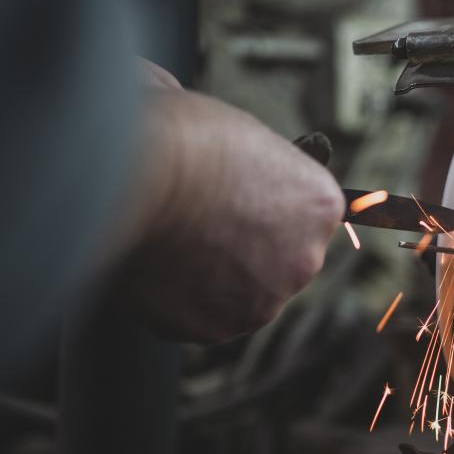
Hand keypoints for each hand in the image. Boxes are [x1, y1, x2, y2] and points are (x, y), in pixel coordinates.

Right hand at [121, 61, 342, 341]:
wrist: (132, 178)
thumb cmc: (182, 141)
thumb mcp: (234, 126)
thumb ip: (249, 155)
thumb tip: (223, 142)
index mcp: (320, 206)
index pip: (306, 216)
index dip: (267, 207)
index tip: (241, 201)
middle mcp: (304, 260)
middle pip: (278, 259)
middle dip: (244, 247)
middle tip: (202, 223)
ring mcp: (261, 300)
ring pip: (241, 293)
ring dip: (214, 277)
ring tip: (175, 242)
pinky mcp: (216, 327)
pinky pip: (200, 315)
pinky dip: (179, 299)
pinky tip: (159, 266)